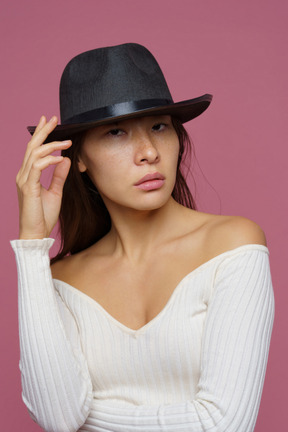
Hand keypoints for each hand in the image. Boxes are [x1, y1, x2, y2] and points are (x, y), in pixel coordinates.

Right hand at [16, 116, 71, 238]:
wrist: (36, 233)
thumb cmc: (44, 216)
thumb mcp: (55, 192)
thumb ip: (59, 176)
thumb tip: (65, 160)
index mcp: (28, 175)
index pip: (33, 150)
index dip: (40, 134)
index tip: (49, 122)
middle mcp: (23, 174)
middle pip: (32, 146)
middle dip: (43, 131)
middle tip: (53, 118)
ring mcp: (24, 180)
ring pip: (35, 153)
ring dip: (51, 144)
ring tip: (66, 141)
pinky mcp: (28, 187)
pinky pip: (38, 167)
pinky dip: (49, 160)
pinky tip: (59, 158)